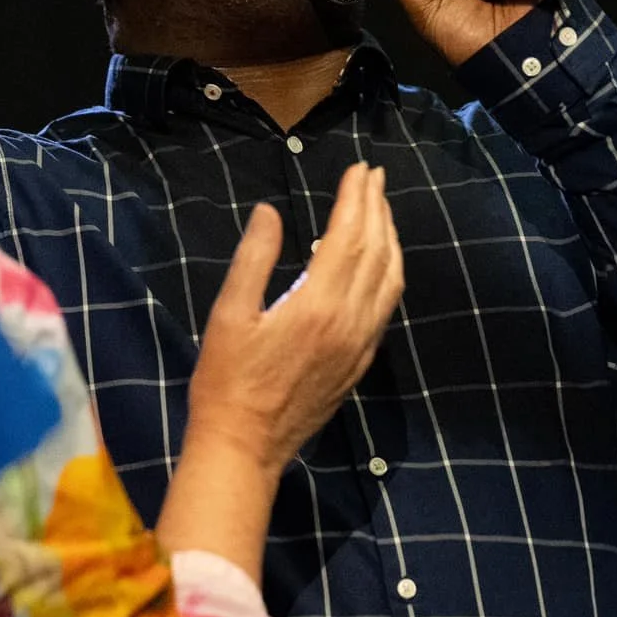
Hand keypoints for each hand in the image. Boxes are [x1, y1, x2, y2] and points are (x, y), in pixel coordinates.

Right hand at [185, 163, 404, 474]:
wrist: (244, 448)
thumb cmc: (226, 381)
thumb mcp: (228, 315)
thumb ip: (254, 258)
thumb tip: (269, 211)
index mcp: (317, 305)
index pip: (347, 237)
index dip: (355, 199)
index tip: (358, 168)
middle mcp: (349, 322)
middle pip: (376, 253)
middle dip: (377, 209)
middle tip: (374, 176)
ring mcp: (360, 346)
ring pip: (390, 281)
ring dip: (389, 239)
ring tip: (382, 209)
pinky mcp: (360, 364)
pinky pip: (385, 308)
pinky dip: (388, 274)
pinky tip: (379, 263)